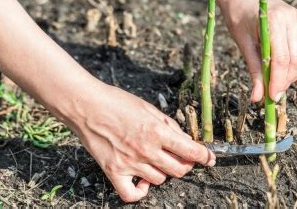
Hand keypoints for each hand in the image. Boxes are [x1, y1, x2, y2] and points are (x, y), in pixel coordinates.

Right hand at [72, 84, 215, 201]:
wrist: (87, 105)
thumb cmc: (117, 102)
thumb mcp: (149, 108)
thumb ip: (169, 125)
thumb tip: (184, 139)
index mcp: (158, 132)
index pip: (191, 151)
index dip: (205, 156)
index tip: (209, 158)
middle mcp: (147, 150)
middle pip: (179, 170)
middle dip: (186, 165)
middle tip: (181, 158)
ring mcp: (130, 163)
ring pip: (160, 180)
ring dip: (163, 172)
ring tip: (156, 161)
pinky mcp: (113, 171)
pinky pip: (131, 195)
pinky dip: (140, 191)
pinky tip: (142, 182)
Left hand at [218, 0, 296, 102]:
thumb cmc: (238, 16)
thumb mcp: (243, 43)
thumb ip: (254, 70)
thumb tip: (258, 98)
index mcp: (275, 21)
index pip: (282, 59)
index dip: (278, 81)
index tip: (271, 97)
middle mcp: (293, 18)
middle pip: (296, 60)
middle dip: (286, 80)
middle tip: (273, 93)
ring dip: (295, 75)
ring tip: (280, 84)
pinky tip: (296, 80)